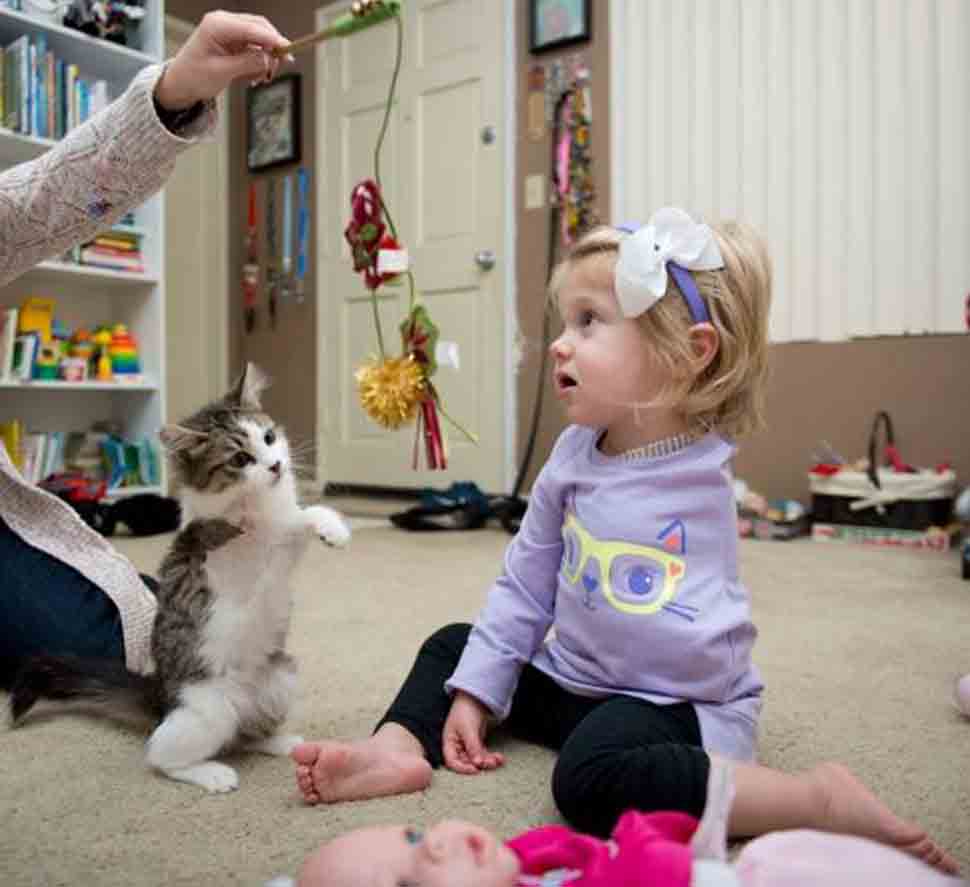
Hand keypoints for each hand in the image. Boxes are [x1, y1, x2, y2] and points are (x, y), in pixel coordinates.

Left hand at [154, 11, 291, 111]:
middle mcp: (224, 23)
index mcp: (217, 25)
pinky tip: (255, 75)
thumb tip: (268, 59)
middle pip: (260, 28)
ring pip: (261, 38)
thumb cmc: (193, 75)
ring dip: (266, 58)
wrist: (181, 83)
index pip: (252, 28)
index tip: (287, 50)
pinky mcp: (235, 41)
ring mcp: (230, 31)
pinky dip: (260, 61)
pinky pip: (256, 47)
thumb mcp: (221, 72)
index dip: (272, 39)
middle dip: (272, 49)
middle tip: (279, 67)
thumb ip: (246, 63)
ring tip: (261, 77)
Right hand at [442, 691, 504, 774]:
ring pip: (476, 760)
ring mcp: (467, 746)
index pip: (452, 762)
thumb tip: (477, 763)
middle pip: (466, 762)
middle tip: (490, 764)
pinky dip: (491, 757)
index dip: (462, 768)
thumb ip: (472, 746)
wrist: (475, 698)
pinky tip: (500, 758)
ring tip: (498, 760)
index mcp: (449, 743)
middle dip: (479, 765)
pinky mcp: (477, 744)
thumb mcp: (468, 728)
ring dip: (488, 762)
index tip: (475, 769)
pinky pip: (483, 754)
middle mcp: (457, 747)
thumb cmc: (465, 710)